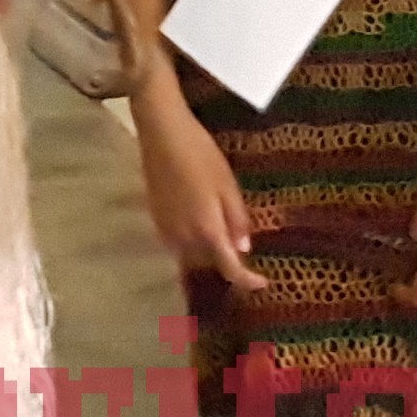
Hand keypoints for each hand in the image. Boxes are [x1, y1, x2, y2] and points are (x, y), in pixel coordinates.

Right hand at [136, 100, 262, 290]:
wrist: (162, 134)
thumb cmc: (200, 155)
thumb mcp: (228, 186)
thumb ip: (236, 220)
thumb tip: (243, 250)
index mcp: (208, 230)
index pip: (229, 268)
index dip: (247, 280)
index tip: (262, 283)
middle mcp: (184, 238)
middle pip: (209, 262)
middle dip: (225, 257)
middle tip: (239, 239)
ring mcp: (166, 230)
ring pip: (192, 253)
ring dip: (207, 247)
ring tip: (218, 225)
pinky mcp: (155, 219)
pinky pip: (178, 241)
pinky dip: (192, 238)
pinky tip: (197, 216)